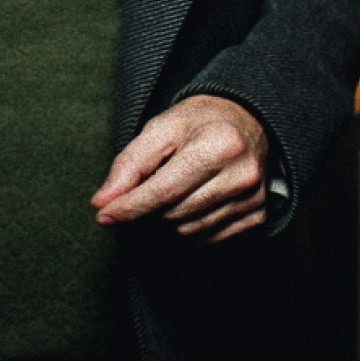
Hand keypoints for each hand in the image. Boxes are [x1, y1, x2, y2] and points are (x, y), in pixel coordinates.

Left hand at [90, 95, 268, 242]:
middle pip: (174, 214)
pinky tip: (183, 207)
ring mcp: (253, 199)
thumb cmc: (198, 122)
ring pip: (188, 232)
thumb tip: (102, 202)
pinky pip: (208, 239)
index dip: (129, 207)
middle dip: (145, 211)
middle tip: (134, 196)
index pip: (163, 190)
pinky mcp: (257, 217)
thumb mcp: (160, 128)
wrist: (246, 121)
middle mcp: (241, 175)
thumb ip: (129, 164)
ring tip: (161, 197)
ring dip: (164, 223)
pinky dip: (186, 230)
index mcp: (217, 145)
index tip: (103, 215)